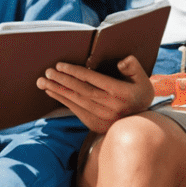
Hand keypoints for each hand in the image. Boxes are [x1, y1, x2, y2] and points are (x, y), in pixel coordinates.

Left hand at [37, 55, 154, 132]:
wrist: (140, 125)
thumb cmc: (139, 95)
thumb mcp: (143, 80)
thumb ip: (133, 67)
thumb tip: (122, 60)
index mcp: (120, 93)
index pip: (93, 80)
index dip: (75, 72)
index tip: (60, 65)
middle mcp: (110, 106)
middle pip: (81, 90)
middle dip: (62, 80)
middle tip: (47, 72)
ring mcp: (101, 117)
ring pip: (75, 101)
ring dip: (57, 90)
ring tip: (42, 82)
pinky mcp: (94, 124)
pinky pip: (75, 110)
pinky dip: (62, 100)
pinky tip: (52, 91)